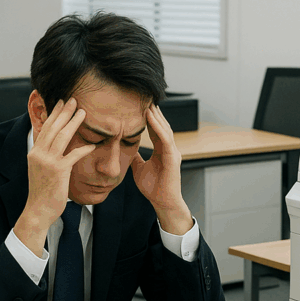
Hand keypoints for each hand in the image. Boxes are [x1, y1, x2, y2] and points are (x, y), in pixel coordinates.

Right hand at [14, 99, 94, 254]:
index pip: (45, 128)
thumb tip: (56, 146)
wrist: (38, 210)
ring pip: (62, 136)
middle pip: (53, 127)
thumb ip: (47, 156)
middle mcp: (39, 154)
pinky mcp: (58, 171)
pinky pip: (73, 155)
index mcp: (34, 152)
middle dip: (64, 112)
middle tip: (74, 100)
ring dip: (73, 123)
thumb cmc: (42, 192)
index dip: (54, 114)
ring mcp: (48, 162)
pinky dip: (83, 149)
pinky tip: (92, 145)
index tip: (62, 103)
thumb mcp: (40, 170)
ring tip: (83, 112)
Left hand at [131, 105, 192, 234]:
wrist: (163, 203)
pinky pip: (165, 139)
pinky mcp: (173, 158)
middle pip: (161, 126)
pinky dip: (158, 127)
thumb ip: (136, 158)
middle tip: (144, 98)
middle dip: (154, 112)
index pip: (155, 130)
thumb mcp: (139, 169)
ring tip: (147, 104)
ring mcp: (173, 152)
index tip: (139, 107)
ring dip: (156, 116)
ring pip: (164, 129)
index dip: (148, 118)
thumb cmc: (153, 188)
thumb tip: (126, 149)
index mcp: (162, 150)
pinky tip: (151, 118)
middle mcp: (169, 149)